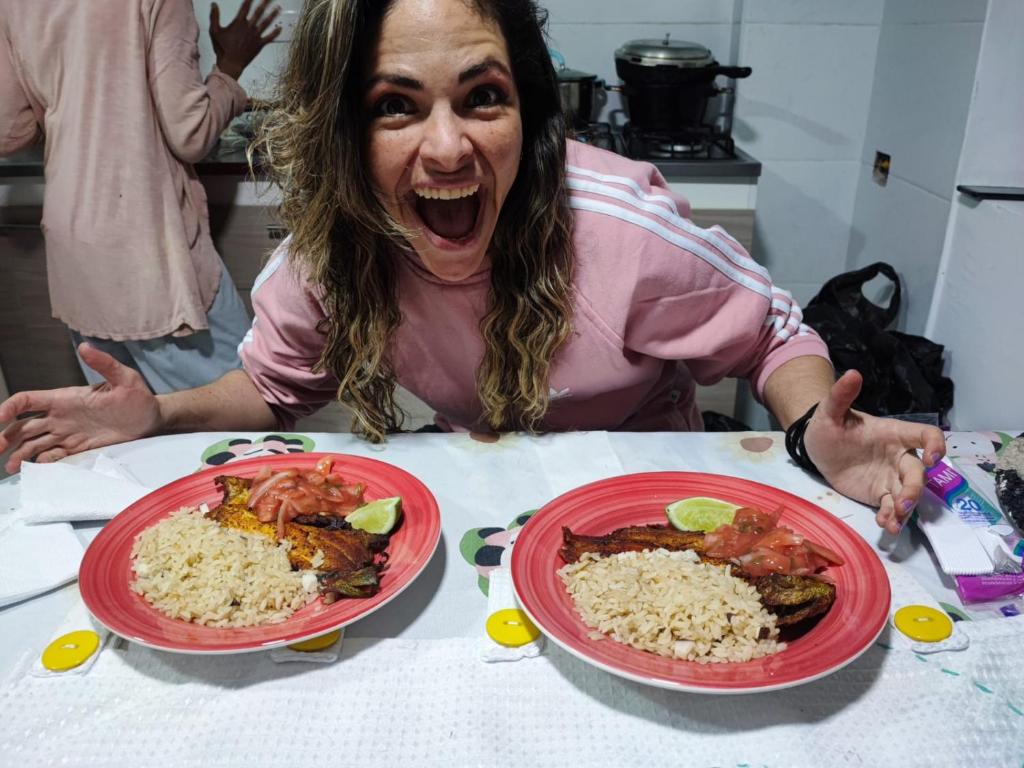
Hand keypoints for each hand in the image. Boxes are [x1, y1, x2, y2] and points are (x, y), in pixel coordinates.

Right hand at [0, 344, 162, 473]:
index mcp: (65, 398)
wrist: (151, 419)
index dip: (10, 408)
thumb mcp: (125, 378)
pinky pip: (55, 456)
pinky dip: (42, 462)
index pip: (28, 401)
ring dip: (20, 453)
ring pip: (35, 443)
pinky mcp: (79, 448)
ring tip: (11, 467)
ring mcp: (68, 433)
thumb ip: (104, 364)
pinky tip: (36, 468)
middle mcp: (61, 416)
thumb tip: (85, 346)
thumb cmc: (138, 396)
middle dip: (7, 436)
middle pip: (24, 426)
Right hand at [210, 0, 281, 80]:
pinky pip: (269, 38)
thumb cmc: (222, 48)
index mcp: (239, 23)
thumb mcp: (215, 31)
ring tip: (278, 8)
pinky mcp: (260, 45)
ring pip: (266, 23)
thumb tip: (214, 4)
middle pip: (259, 12)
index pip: (246, 6)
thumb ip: (214, 16)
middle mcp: (249, 28)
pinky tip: (280, 28)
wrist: (231, 63)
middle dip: (265, 3)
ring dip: (273, 14)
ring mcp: (255, 36)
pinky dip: (275, 33)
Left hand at [802, 370, 945, 533]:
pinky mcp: (880, 494)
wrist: (816, 448)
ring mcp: (890, 477)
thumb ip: (841, 395)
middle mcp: (898, 456)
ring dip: (905, 508)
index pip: (926, 435)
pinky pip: (891, 508)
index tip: (933, 458)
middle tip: (902, 502)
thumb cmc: (829, 426)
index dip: (936, 445)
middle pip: (918, 473)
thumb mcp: (829, 411)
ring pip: (908, 494)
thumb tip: (852, 373)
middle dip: (914, 488)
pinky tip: (884, 525)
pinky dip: (891, 518)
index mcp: (894, 433)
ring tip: (894, 521)